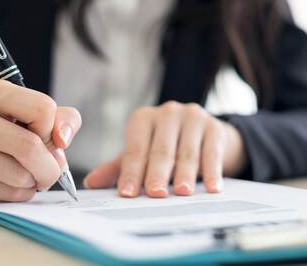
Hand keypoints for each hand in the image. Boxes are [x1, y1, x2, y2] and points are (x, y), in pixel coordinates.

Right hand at [0, 78, 80, 201]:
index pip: (41, 108)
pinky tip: (13, 186)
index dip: (51, 129)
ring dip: (33, 182)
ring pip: (18, 174)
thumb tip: (63, 139)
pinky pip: (4, 192)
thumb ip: (59, 119)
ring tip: (29, 177)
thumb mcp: (25, 114)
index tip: (45, 137)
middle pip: (29, 146)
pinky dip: (19, 194)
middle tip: (52, 172)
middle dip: (50, 166)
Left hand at [84, 101, 245, 197]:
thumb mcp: (143, 153)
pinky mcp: (215, 127)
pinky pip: (212, 152)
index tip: (127, 193)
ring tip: (183, 192)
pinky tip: (213, 188)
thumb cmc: (168, 147)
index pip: (135, 148)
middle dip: (157, 174)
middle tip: (155, 194)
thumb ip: (120, 167)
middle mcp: (167, 113)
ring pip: (187, 152)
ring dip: (185, 174)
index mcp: (143, 118)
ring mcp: (192, 117)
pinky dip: (213, 172)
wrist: (207, 134)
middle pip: (161, 150)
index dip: (131, 172)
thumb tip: (91, 183)